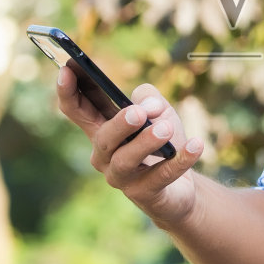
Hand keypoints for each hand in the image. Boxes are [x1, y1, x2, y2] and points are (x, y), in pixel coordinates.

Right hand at [55, 69, 204, 226]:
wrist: (180, 186)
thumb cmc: (162, 143)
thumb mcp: (158, 111)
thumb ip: (150, 98)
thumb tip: (148, 107)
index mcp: (100, 129)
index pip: (76, 110)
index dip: (68, 91)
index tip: (67, 69)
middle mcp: (104, 155)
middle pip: (103, 139)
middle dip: (119, 124)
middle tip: (138, 112)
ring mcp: (121, 178)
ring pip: (126, 161)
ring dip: (145, 143)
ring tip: (164, 129)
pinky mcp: (144, 194)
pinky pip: (162, 176)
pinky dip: (180, 160)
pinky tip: (196, 145)